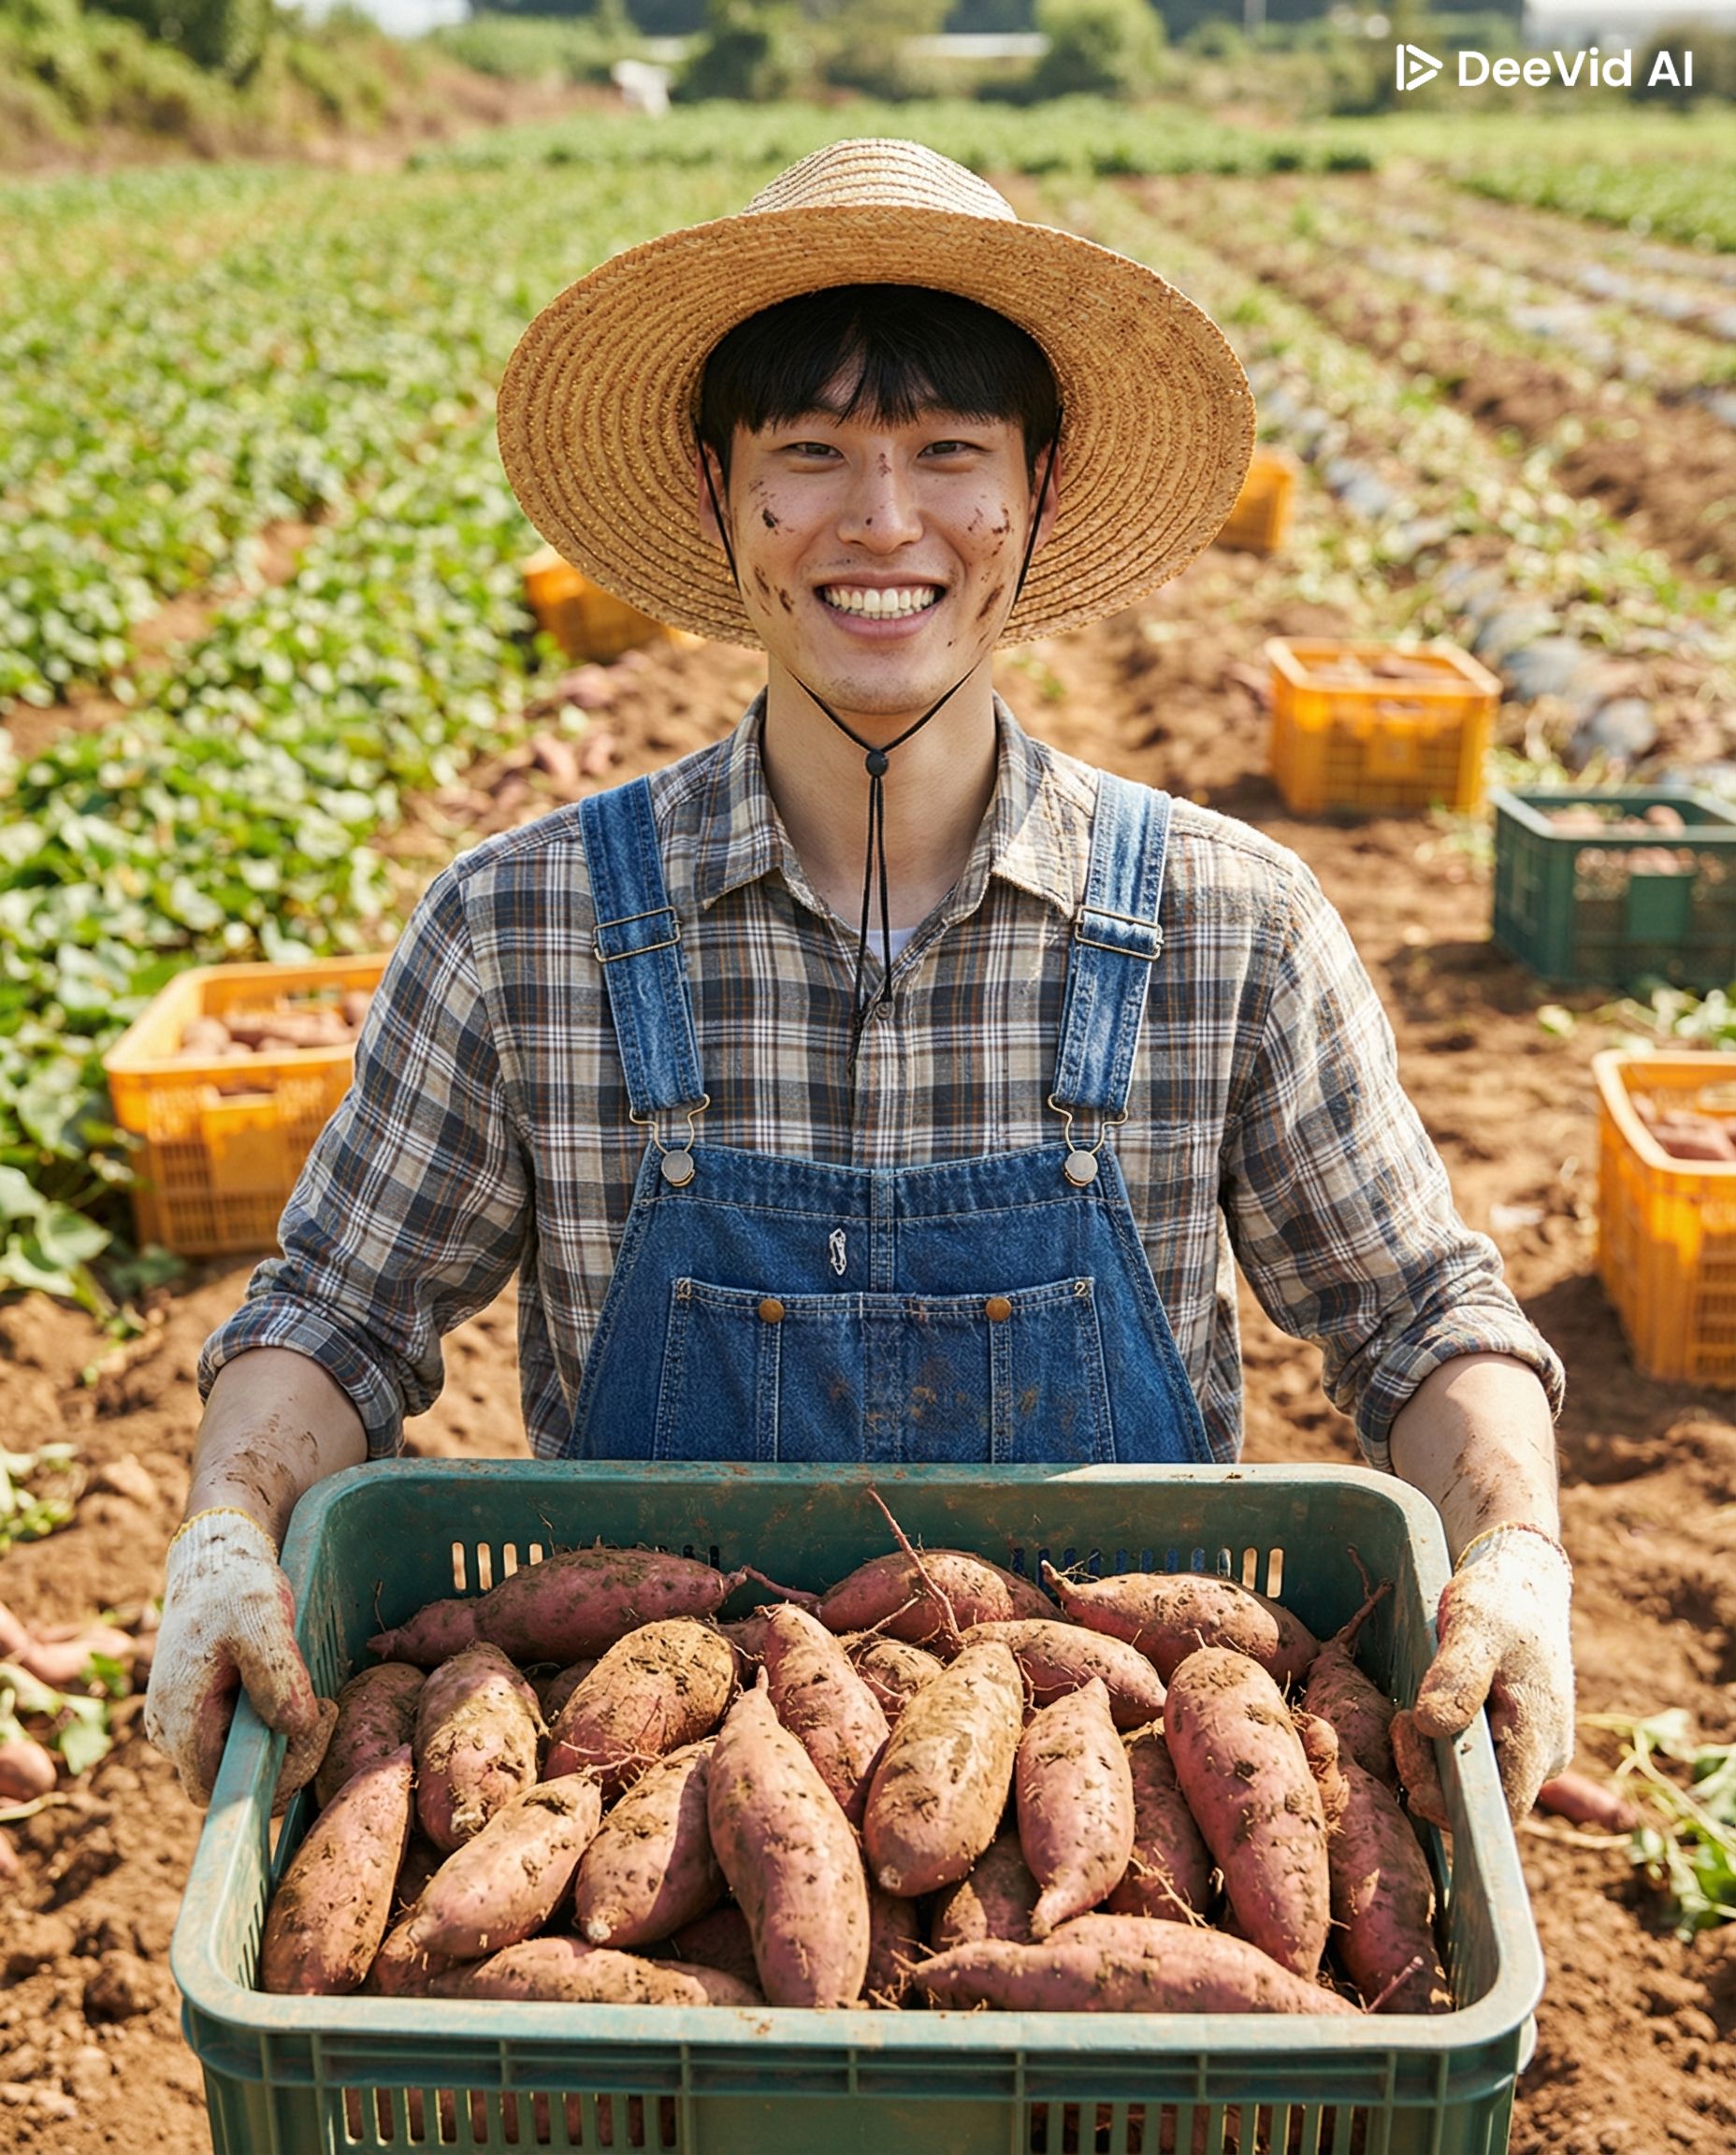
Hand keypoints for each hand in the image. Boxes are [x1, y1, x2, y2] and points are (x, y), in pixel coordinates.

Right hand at [144, 1508, 329, 1807]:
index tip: (310, 1730)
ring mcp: (179, 1725)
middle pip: (228, 1783)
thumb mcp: (262, 1622)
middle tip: (321, 1712)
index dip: (270, 1778)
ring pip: (232, 1763)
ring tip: (310, 1699)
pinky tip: (292, 1695)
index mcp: (180, 1717)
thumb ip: (278, 1677)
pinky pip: (232, 1743)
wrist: (215, 1562)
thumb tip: (296, 1727)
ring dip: (278, 1744)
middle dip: (283, 1761)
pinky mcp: (196, 1714)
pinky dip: (266, 1730)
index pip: (219, 1789)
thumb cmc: (235, 1588)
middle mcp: (170, 1732)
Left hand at [1412, 1522, 1573, 1822]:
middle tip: (1398, 1722)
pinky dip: (1440, 1751)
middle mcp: (1542, 1758)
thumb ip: (1456, 1675)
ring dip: (1431, 1762)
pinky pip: (1475, 1766)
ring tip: (1407, 1715)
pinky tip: (1418, 1718)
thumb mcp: (1474, 1625)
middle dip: (1427, 1774)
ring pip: (1474, 1784)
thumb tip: (1430, 1725)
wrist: (1525, 1584)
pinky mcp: (1513, 1742)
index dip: (1444, 1796)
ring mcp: (1531, 1752)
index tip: (1407, 1736)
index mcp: (1540, 1739)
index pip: (1497, 1808)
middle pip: (1480, 1802)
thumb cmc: (1501, 1601)